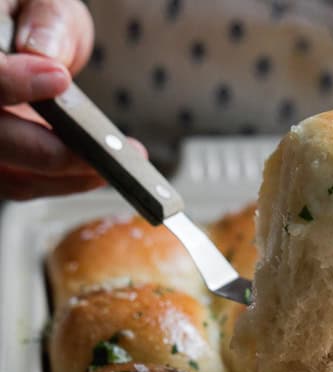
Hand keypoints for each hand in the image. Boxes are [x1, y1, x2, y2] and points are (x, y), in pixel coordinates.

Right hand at [0, 0, 102, 199]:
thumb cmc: (34, 21)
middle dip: (54, 151)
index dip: (13, 81)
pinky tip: (98, 172)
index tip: (60, 78)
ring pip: (10, 176)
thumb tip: (45, 55)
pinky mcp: (0, 162)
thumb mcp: (45, 1)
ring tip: (116, 165)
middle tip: (110, 150)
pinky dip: (64, 184)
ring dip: (67, 178)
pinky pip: (22, 186)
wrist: (27, 44)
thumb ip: (47, 18)